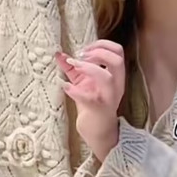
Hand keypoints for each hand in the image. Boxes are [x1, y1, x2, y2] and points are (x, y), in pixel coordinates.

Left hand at [55, 40, 125, 162]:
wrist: (97, 131)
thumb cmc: (91, 105)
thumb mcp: (82, 82)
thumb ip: (72, 68)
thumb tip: (59, 54)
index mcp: (115, 75)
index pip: (117, 51)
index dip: (101, 45)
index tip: (84, 50)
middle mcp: (116, 85)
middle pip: (117, 59)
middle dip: (98, 53)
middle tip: (80, 56)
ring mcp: (108, 97)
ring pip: (107, 77)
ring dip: (89, 68)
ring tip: (74, 65)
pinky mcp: (98, 110)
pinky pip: (89, 99)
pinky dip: (75, 90)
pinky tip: (65, 86)